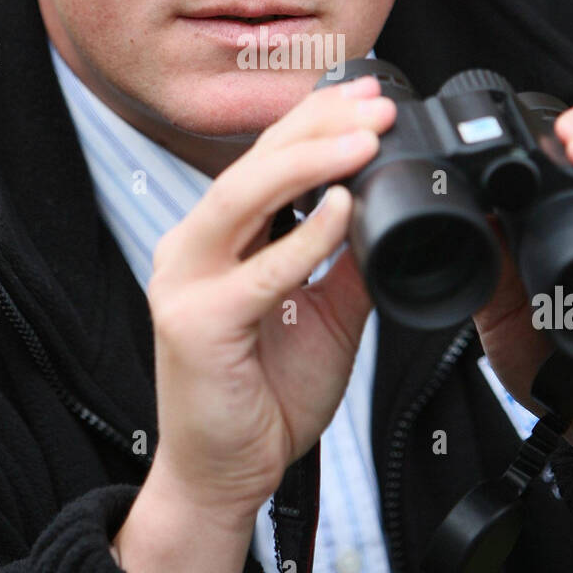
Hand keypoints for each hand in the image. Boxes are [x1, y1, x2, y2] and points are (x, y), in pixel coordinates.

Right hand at [142, 72, 396, 524]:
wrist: (228, 475)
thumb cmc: (266, 395)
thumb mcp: (325, 314)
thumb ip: (346, 262)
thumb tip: (388, 211)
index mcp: (216, 240)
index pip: (263, 161)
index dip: (313, 123)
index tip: (368, 97)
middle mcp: (191, 248)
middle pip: (252, 164)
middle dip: (317, 126)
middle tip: (376, 104)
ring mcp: (185, 282)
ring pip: (244, 197)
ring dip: (309, 161)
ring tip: (364, 137)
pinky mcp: (196, 324)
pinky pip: (258, 272)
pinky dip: (305, 237)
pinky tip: (343, 209)